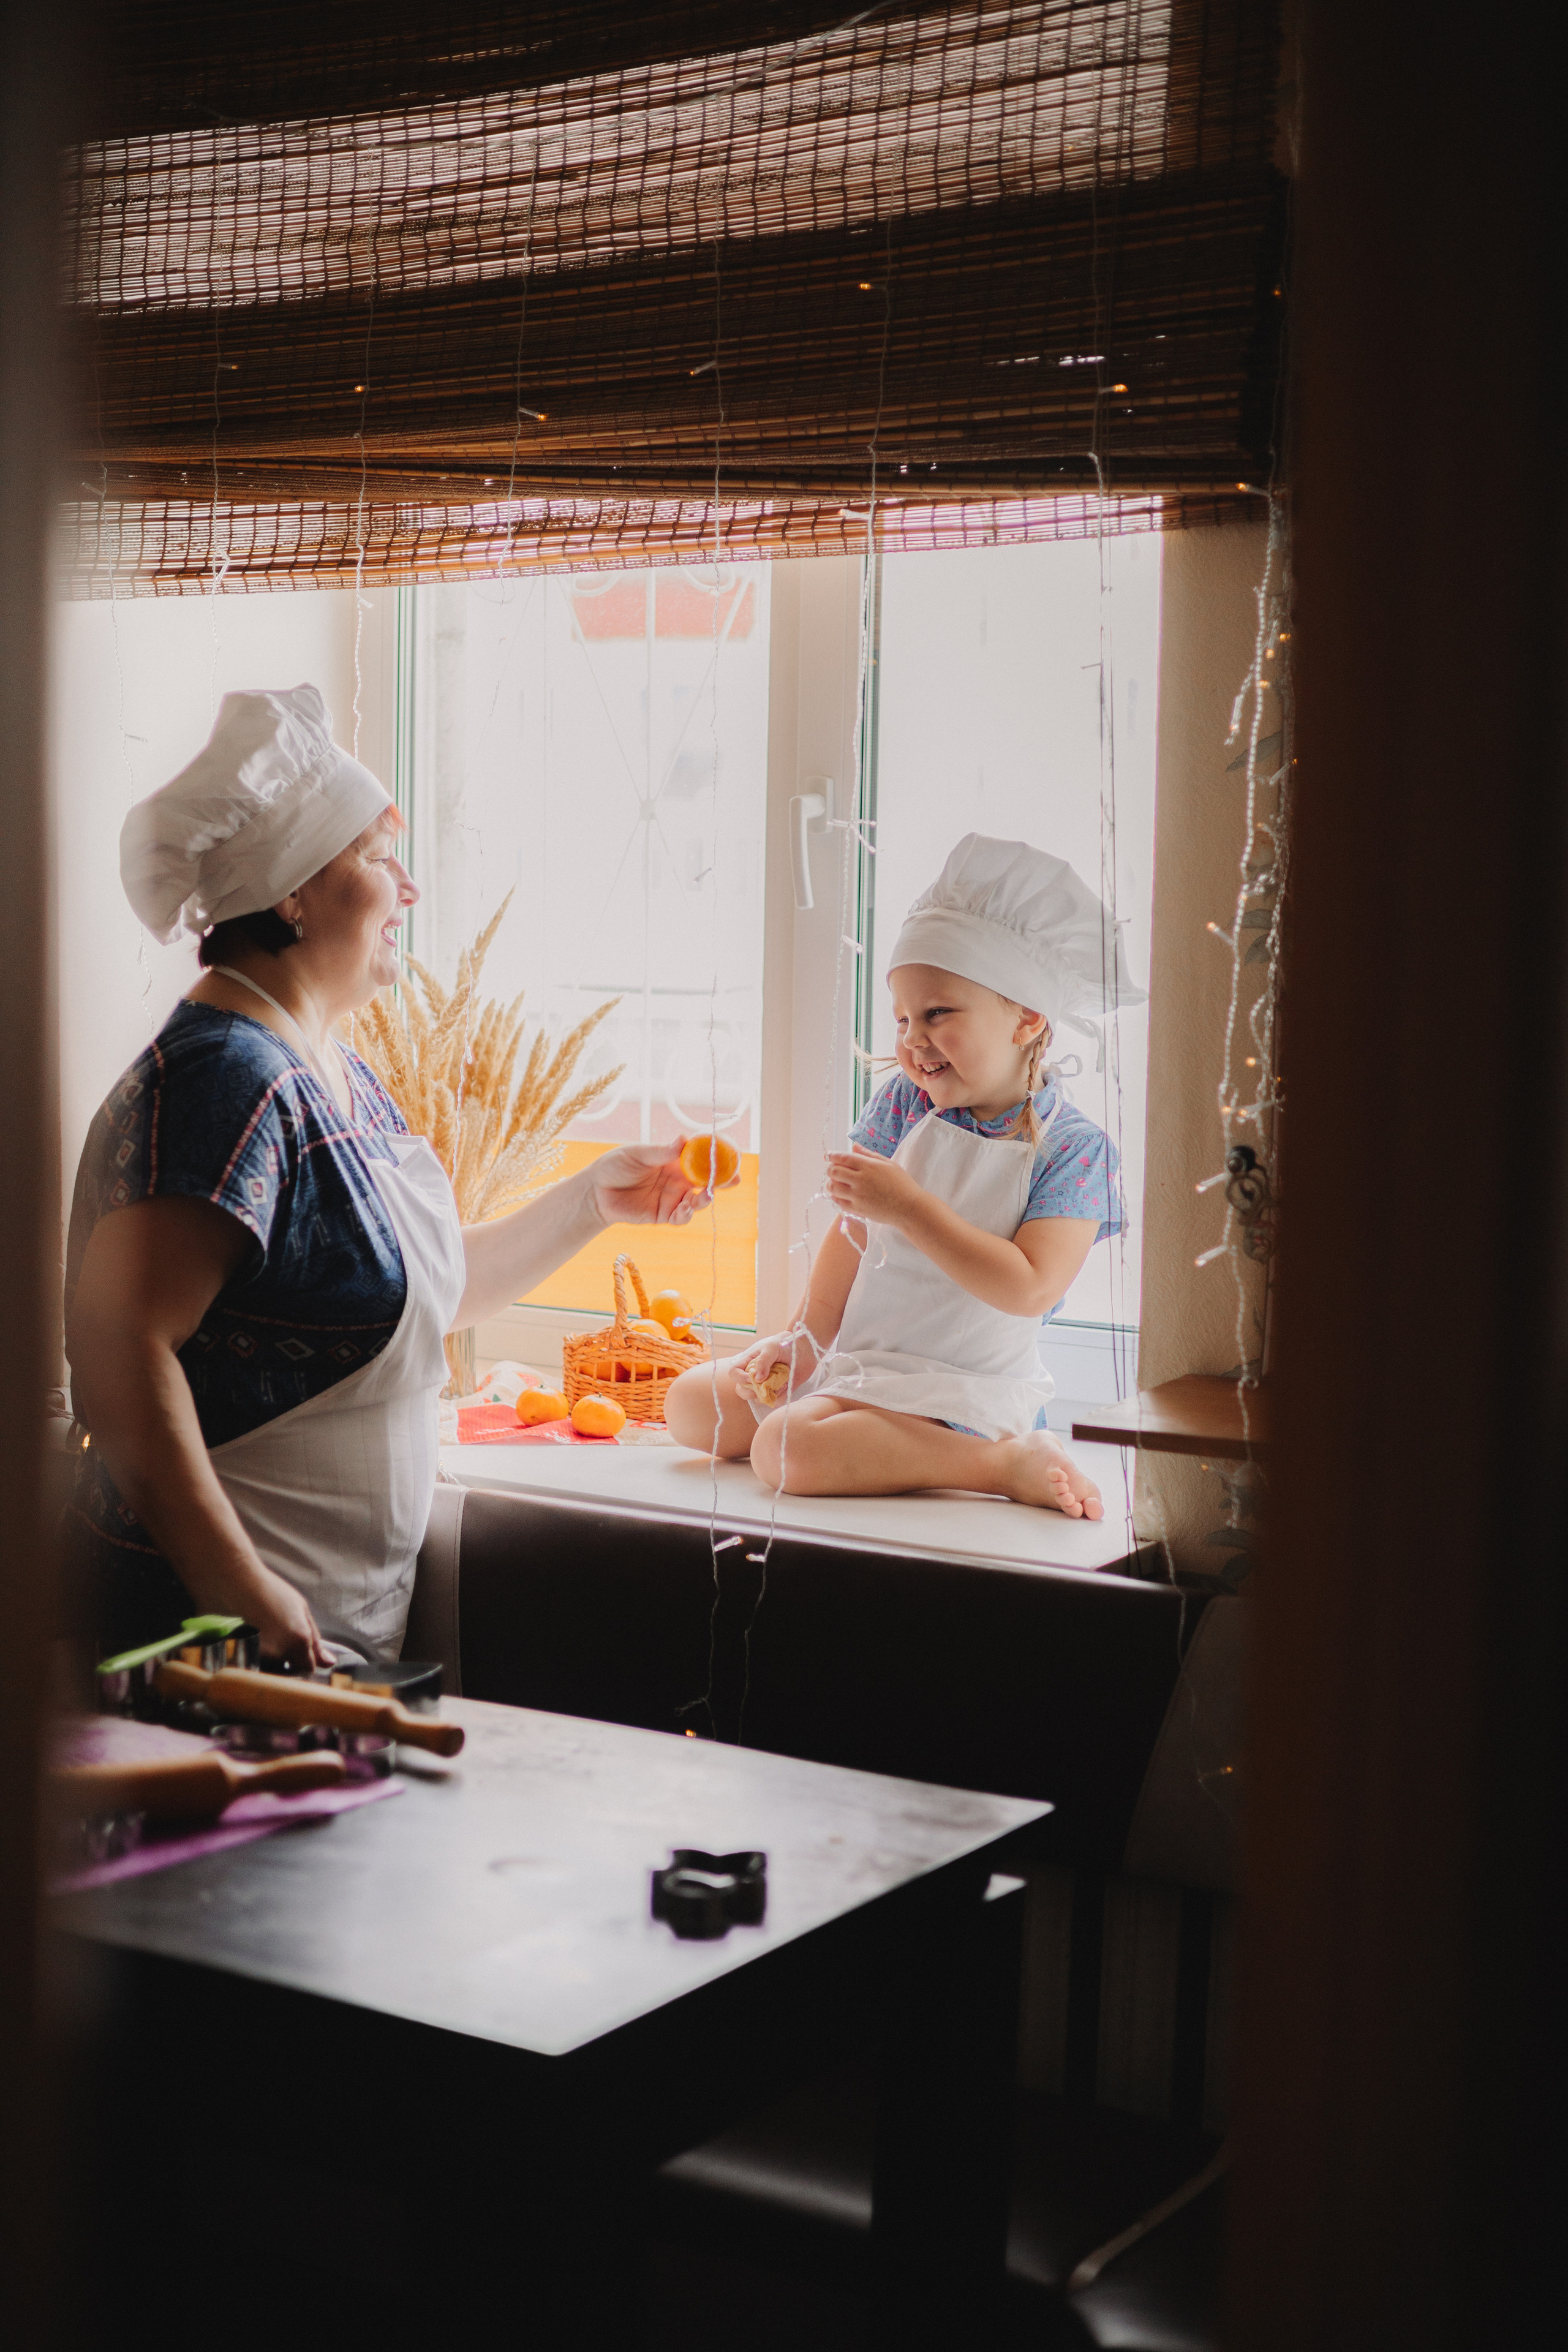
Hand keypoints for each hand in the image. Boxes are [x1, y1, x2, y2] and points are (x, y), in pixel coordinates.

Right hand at [247, 1570, 326, 1670]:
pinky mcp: (248, 1653)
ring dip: (277, 1662)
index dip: (307, 1662)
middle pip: (292, 1671)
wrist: (244, 1585)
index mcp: (300, 1639)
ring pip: (276, 1669)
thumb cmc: (276, 1594)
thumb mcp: (303, 1612)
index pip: (308, 1668)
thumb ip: (316, 1642)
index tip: (302, 1654)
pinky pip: (261, 1664)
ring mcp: (263, 1653)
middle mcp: (282, 1650)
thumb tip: (330, 1664)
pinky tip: (262, 1640)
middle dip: (292, 1663)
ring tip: (272, 1638)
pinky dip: (264, 1657)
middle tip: (285, 1642)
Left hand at [589, 1136, 737, 1227]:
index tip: (730, 1154)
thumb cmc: (615, 1166)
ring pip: (698, 1200)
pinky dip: (688, 1214)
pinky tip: (687, 1208)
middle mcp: (678, 1179)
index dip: (717, 1156)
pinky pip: (682, 1217)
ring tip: (707, 1195)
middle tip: (734, 1179)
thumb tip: (684, 1139)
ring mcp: (673, 1198)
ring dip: (706, 1199)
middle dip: (723, 1181)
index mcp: (675, 1160)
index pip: (701, 1157)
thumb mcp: (638, 1154)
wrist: (596, 1191)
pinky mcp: (664, 1215)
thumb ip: (661, 1151)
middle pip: (707, 1181)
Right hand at [732, 1328, 815, 1404]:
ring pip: (758, 1399)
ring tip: (781, 1381)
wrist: (804, 1349)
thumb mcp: (771, 1348)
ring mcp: (766, 1385)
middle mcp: (755, 1376)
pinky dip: (780, 1396)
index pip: (734, 1373)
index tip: (751, 1378)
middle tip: (763, 1387)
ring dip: (768, 1393)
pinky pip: (775, 1401)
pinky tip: (787, 1384)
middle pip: (742, 1391)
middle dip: (750, 1393)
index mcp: (749, 1363)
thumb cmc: (784, 1344)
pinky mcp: (778, 1392)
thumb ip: (763, 1361)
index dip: (740, 1378)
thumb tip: (756, 1379)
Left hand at [823, 1146, 920, 1227]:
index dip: (831, 1156)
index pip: (842, 1158)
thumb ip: (869, 1154)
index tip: (828, 1156)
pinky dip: (835, 1196)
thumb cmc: (901, 1183)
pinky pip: (838, 1202)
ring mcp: (858, 1195)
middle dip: (830, 1169)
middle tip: (832, 1169)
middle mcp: (860, 1180)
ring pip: (832, 1187)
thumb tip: (854, 1146)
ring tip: (836, 1182)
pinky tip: (840, 1194)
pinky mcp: (858, 1209)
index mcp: (868, 1166)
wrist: (909, 1207)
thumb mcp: (888, 1164)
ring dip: (831, 1183)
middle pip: (833, 1172)